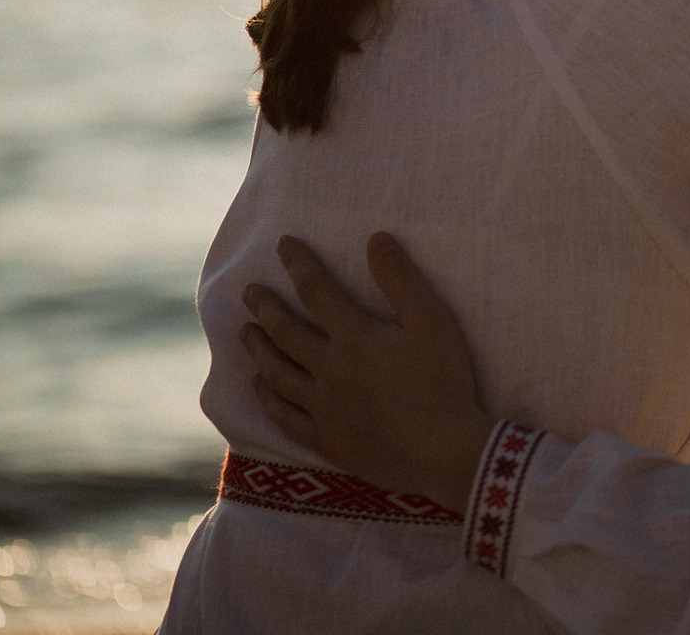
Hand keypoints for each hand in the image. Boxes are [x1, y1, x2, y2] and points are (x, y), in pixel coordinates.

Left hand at [241, 233, 494, 511]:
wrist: (442, 450)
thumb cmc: (444, 381)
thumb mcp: (433, 321)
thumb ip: (402, 280)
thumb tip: (376, 239)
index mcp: (354, 337)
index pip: (317, 291)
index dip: (299, 264)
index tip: (284, 244)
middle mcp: (329, 369)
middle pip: (286, 332)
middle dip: (265, 307)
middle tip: (249, 291)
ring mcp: (323, 407)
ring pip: (277, 373)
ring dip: (258, 349)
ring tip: (245, 332)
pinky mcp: (326, 439)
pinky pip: (285, 416)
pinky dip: (267, 398)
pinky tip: (260, 387)